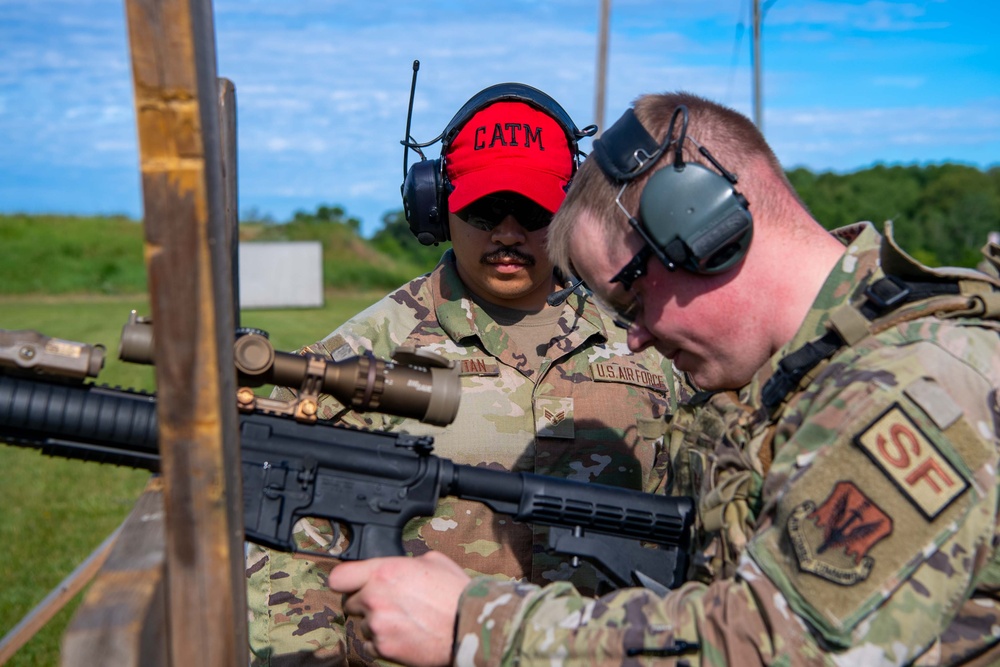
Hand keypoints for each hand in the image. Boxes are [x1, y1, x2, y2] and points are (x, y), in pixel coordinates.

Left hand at [328, 551, 470, 665]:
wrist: (469, 625)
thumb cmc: (455, 592)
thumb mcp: (432, 561)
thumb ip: (404, 563)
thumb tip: (396, 567)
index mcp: (384, 571)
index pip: (339, 577)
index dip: (345, 581)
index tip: (351, 585)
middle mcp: (375, 597)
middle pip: (349, 603)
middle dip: (365, 603)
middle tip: (387, 604)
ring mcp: (377, 624)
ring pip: (362, 625)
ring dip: (376, 623)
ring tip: (402, 621)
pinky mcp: (383, 647)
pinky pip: (370, 645)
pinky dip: (383, 642)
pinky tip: (403, 635)